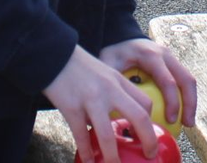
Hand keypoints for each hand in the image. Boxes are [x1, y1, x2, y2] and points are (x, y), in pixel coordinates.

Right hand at [43, 45, 155, 162]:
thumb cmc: (78, 66)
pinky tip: (88, 162)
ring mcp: (91, 99)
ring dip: (113, 157)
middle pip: (139, 117)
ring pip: (108, 134)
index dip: (151, 122)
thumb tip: (116, 121)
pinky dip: (86, 153)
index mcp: (118, 80)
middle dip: (148, 140)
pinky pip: (81, 136)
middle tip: (150, 154)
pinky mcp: (72, 108)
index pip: (145, 102)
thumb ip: (112, 93)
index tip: (149, 136)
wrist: (54, 54)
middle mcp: (109, 90)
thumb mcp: (103, 73)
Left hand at [100, 37, 197, 129]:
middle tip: (187, 125)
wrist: (122, 36)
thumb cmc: (116, 52)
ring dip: (191, 101)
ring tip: (188, 123)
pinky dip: (186, 96)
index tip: (171, 121)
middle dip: (190, 103)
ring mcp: (171, 58)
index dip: (172, 102)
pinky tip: (182, 114)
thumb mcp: (109, 64)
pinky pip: (184, 79)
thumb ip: (113, 85)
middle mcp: (165, 55)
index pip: (168, 80)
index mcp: (151, 55)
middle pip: (186, 79)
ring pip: (189, 79)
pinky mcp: (172, 63)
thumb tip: (112, 112)